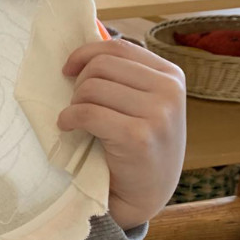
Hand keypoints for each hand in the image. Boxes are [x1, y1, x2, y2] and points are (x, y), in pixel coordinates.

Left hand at [58, 40, 185, 228]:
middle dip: (79, 83)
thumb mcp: (143, 103)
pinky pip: (87, 113)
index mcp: (171, 75)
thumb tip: (82, 51)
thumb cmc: (138, 145)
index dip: (85, 53)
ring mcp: (158, 113)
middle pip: (101, 65)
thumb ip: (124, 77)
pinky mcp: (138, 136)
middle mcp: (170, 91)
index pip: (118, 47)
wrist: (144, 192)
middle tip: (77, 105)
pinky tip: (68, 128)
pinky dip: (69, 119)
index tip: (68, 69)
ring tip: (77, 120)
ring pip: (91, 88)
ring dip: (74, 104)